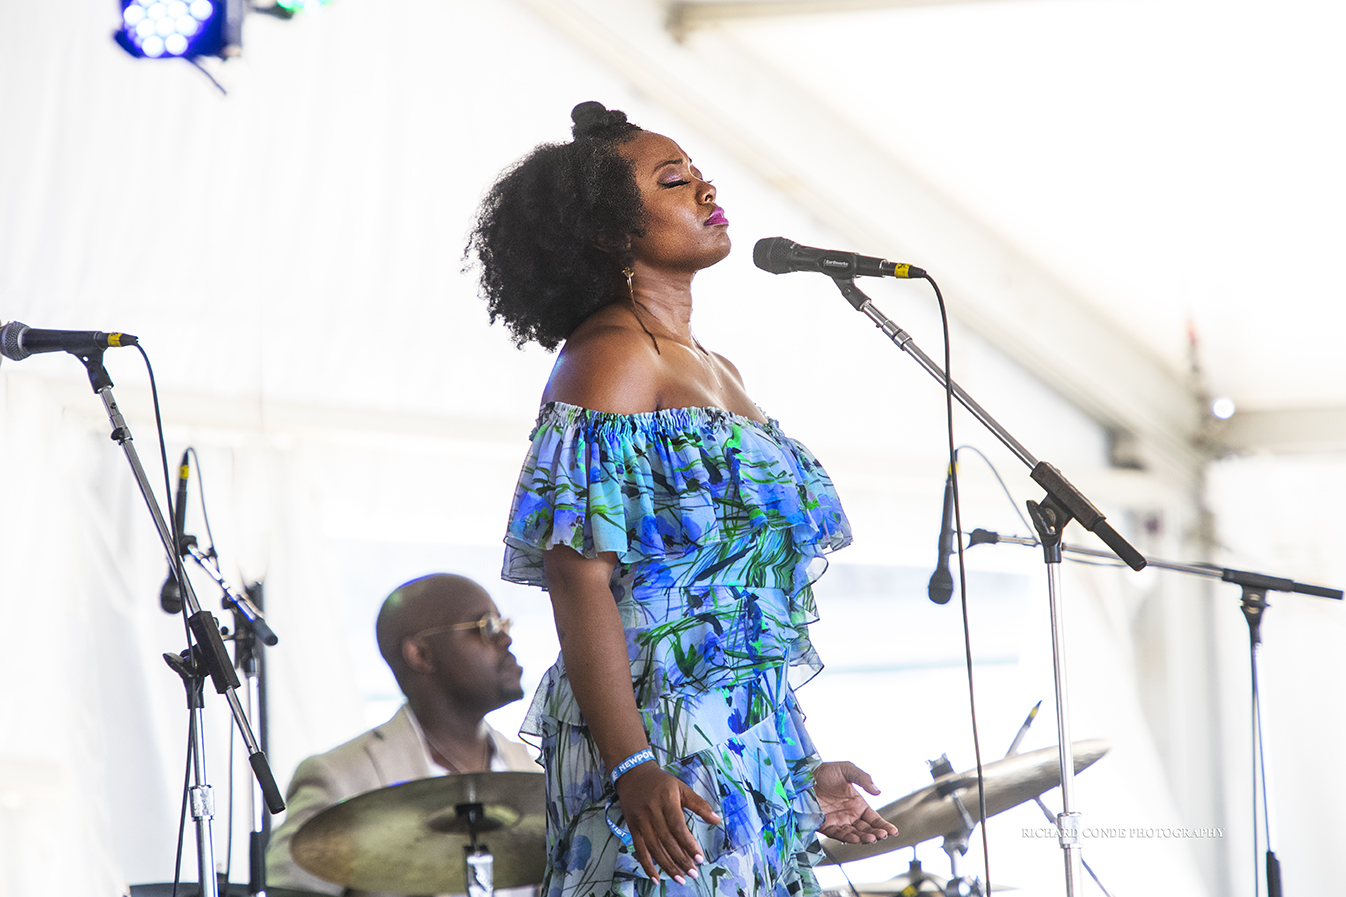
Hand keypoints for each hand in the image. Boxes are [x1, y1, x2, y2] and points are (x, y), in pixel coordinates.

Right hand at [615, 762, 720, 883]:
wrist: (633, 774)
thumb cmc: (661, 782)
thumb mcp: (682, 788)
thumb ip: (699, 804)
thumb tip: (717, 819)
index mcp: (667, 801)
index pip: (678, 827)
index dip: (688, 845)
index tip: (699, 858)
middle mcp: (652, 812)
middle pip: (667, 841)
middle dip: (681, 860)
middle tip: (693, 873)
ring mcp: (640, 821)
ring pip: (654, 848)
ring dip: (667, 866)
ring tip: (680, 878)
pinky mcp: (632, 827)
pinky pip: (639, 849)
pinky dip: (647, 865)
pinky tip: (656, 877)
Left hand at [815, 760, 898, 842]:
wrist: (804, 775)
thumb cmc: (826, 771)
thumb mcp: (847, 770)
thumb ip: (863, 779)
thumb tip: (878, 791)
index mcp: (858, 804)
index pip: (874, 819)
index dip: (884, 826)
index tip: (893, 832)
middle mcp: (850, 815)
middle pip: (867, 829)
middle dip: (876, 834)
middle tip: (882, 835)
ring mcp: (838, 821)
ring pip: (855, 834)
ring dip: (864, 838)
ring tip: (871, 838)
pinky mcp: (826, 825)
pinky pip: (839, 834)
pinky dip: (848, 838)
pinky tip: (856, 838)